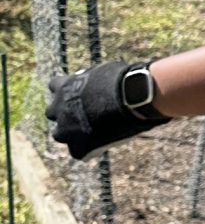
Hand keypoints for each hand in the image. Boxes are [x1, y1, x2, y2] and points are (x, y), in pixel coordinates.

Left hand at [47, 61, 163, 160]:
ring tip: (92, 134)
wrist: (132, 97)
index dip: (68, 90)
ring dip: (72, 134)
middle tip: (84, 114)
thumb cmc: (124, 80)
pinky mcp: (79, 145)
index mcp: (64, 86)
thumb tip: (99, 83)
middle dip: (65, 113)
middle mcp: (59, 107)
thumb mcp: (104, 71)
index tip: (80, 93)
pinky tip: (103, 146)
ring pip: (60, 135)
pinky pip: (79, 152)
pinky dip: (89, 150)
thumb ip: (94, 80)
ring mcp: (67, 128)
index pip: (55, 86)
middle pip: (52, 112)